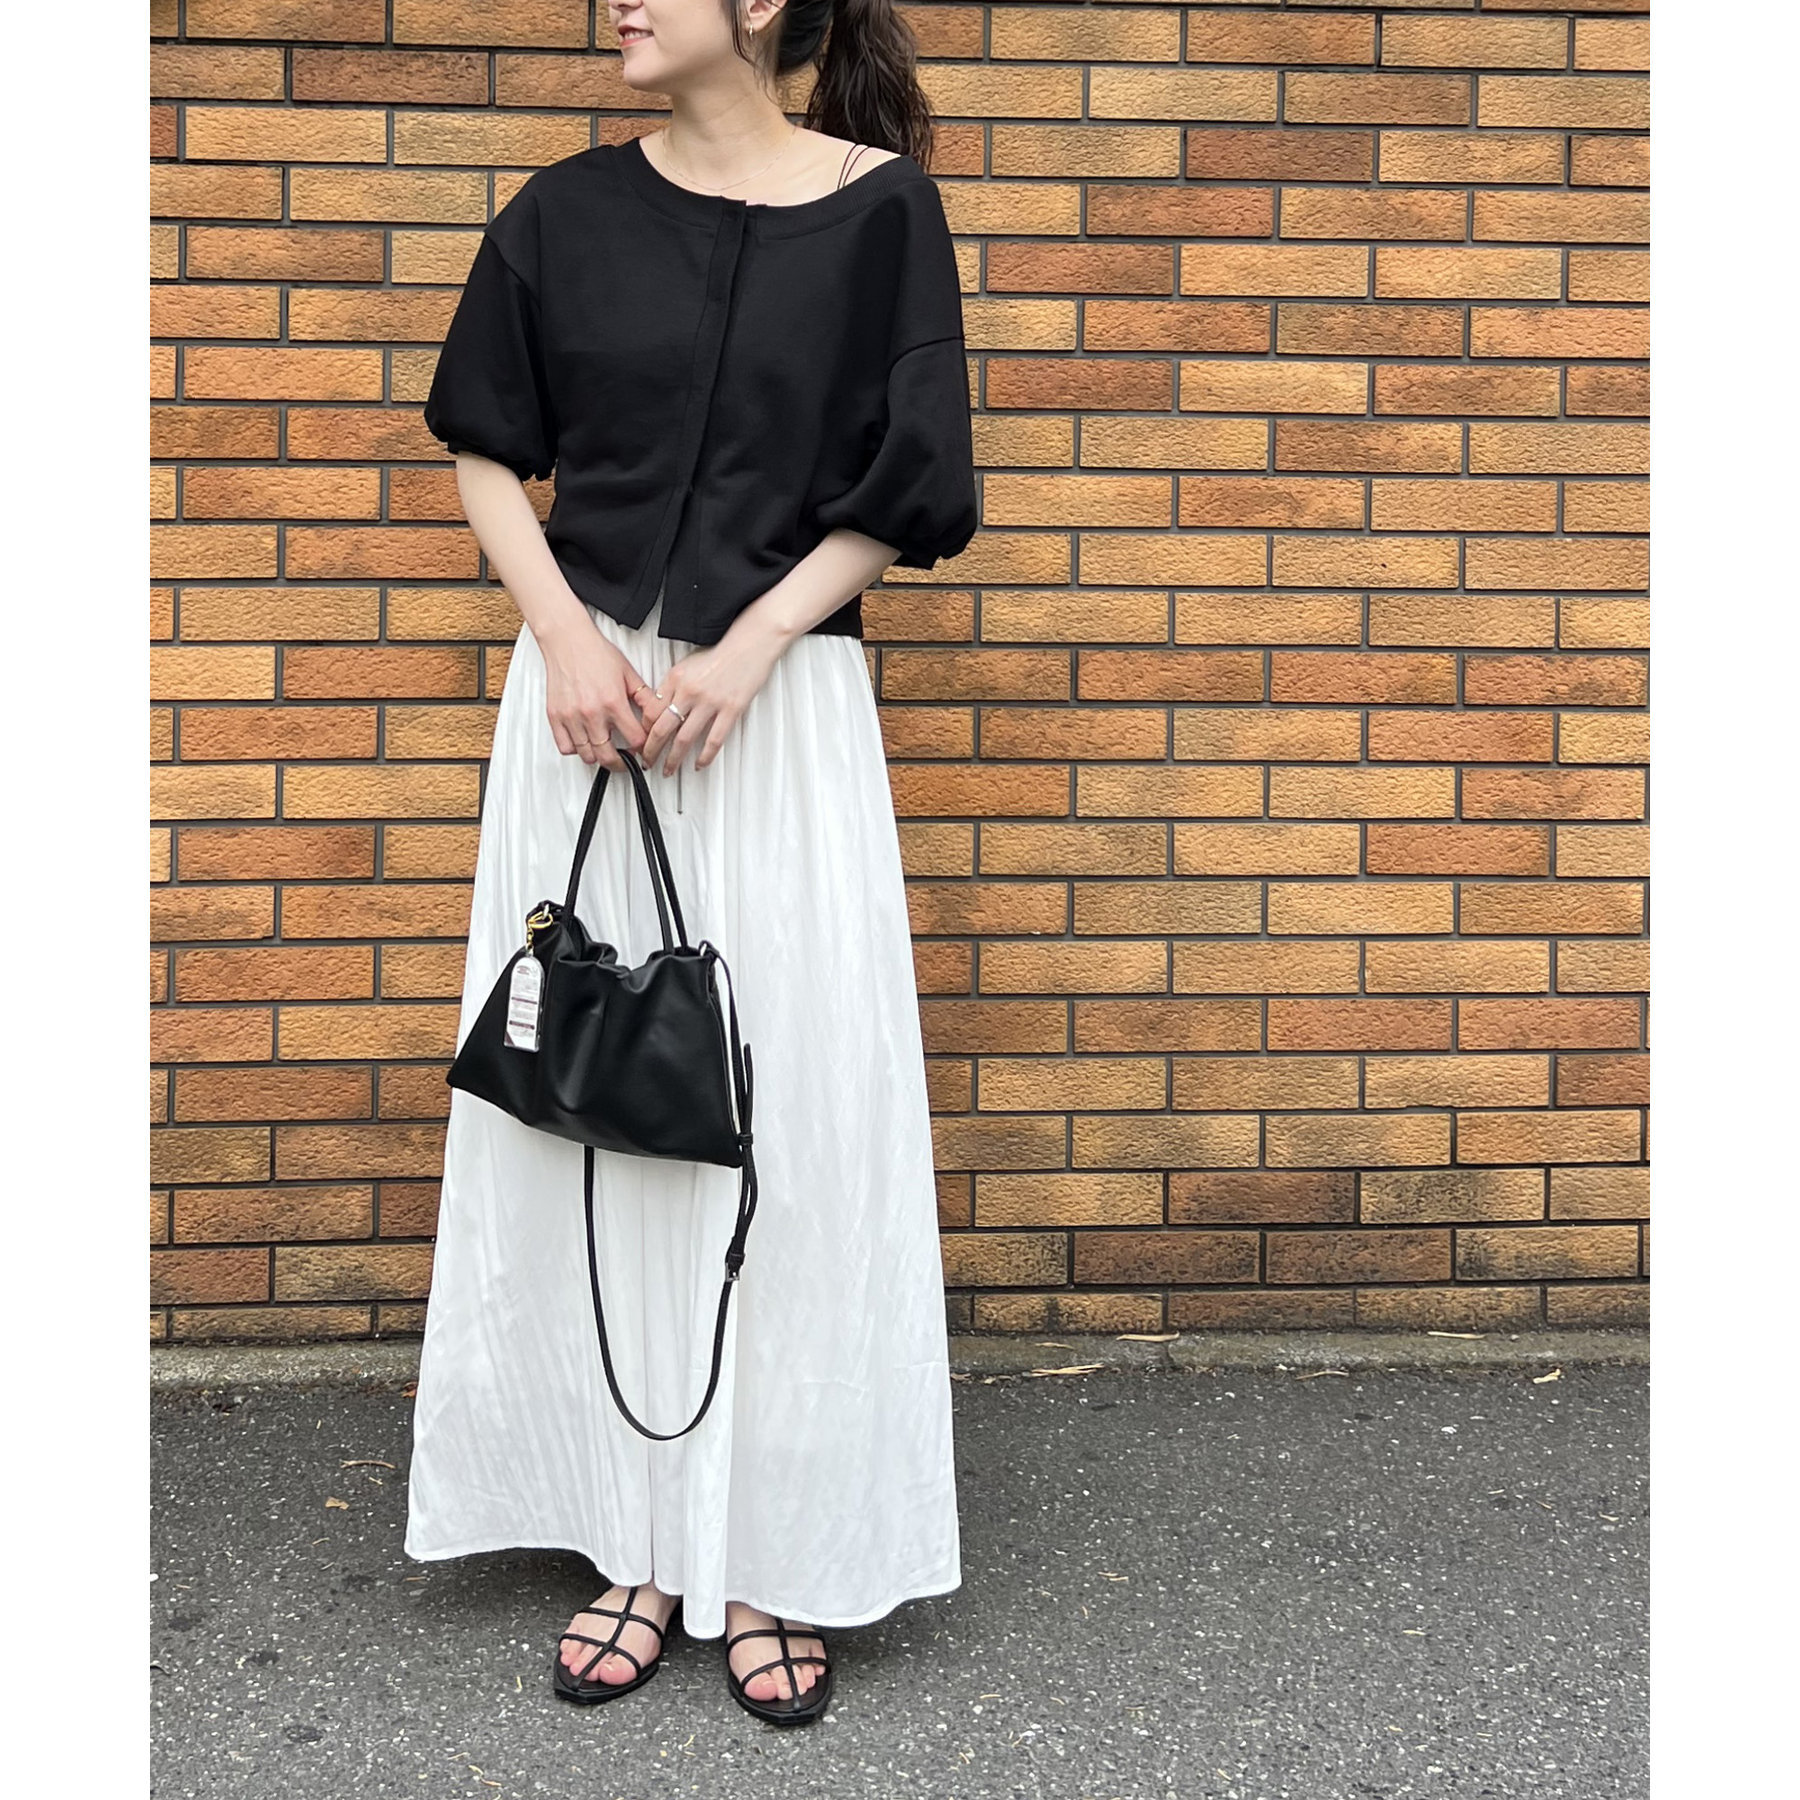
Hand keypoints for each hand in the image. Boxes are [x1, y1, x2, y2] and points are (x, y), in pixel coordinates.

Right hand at [536, 617, 650, 768]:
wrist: (568, 640)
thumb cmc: (596, 653)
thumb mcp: (629, 674)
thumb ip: (646, 698)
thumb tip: (658, 717)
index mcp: (613, 702)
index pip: (635, 740)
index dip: (643, 748)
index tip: (642, 748)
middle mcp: (592, 713)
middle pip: (609, 756)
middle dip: (621, 764)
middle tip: (625, 761)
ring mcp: (572, 717)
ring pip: (587, 755)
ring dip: (598, 757)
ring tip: (605, 749)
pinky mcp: (556, 716)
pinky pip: (565, 747)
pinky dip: (575, 749)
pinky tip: (584, 741)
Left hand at [638, 629, 780, 778]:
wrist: (750, 645)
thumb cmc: (721, 654)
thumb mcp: (687, 665)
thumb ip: (672, 686)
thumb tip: (659, 708)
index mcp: (676, 679)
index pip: (652, 711)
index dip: (644, 731)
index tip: (641, 742)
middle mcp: (690, 691)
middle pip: (662, 729)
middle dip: (651, 751)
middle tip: (647, 762)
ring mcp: (710, 702)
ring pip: (684, 739)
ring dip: (674, 759)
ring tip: (669, 769)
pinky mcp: (730, 709)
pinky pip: (714, 740)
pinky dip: (705, 756)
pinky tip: (699, 764)